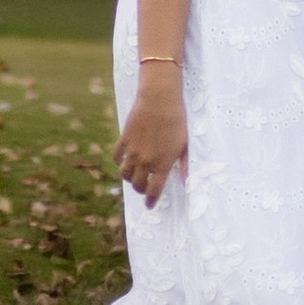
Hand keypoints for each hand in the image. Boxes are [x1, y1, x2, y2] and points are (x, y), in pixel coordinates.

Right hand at [114, 68, 188, 204]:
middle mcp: (145, 161)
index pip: (154, 191)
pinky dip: (120, 161)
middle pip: (137, 185)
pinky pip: (117, 157)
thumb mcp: (185, 144)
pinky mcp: (124, 140)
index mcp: (162, 164)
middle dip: (140, 189)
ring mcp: (133, 151)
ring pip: (125, 174)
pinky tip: (125, 159)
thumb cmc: (177, 120)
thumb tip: (186, 182)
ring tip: (135, 174)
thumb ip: (185, 165)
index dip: (151, 201)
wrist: (160, 99)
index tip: (149, 205)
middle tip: (144, 187)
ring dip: (129, 177)